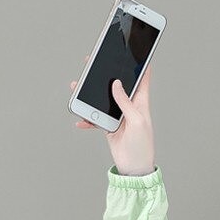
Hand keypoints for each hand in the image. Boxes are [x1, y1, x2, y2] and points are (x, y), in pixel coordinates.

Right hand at [70, 56, 155, 175]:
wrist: (134, 169)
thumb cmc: (142, 147)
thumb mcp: (137, 122)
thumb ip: (126, 103)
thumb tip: (116, 84)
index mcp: (141, 104)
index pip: (142, 80)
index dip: (140, 65)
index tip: (135, 50)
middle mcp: (130, 107)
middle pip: (116, 84)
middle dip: (105, 73)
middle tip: (91, 62)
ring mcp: (118, 116)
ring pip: (101, 98)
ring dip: (88, 94)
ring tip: (76, 87)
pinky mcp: (109, 126)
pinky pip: (95, 118)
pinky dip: (86, 118)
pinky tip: (80, 120)